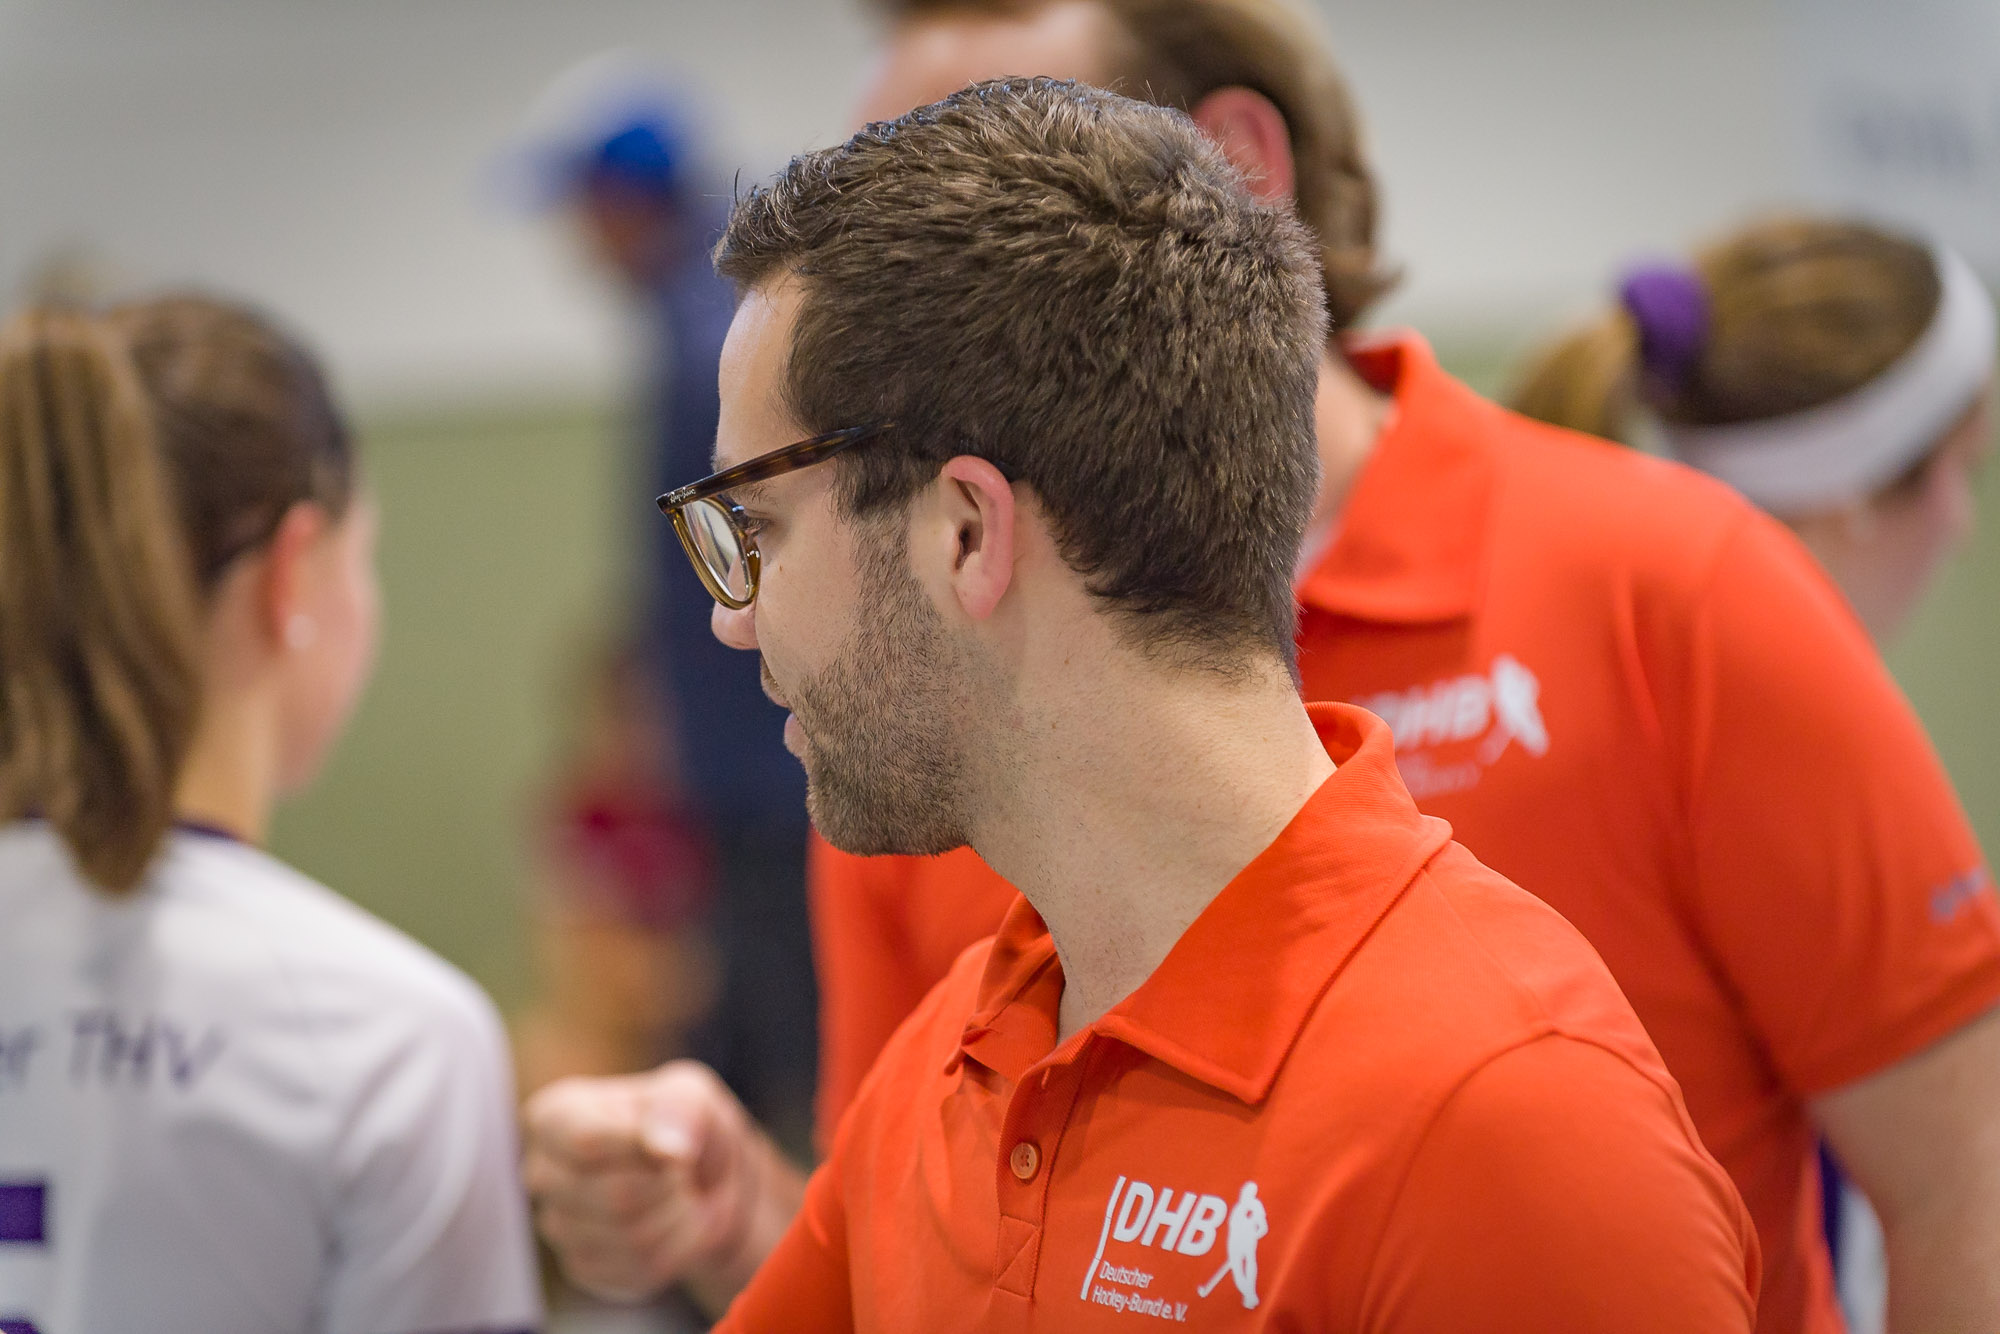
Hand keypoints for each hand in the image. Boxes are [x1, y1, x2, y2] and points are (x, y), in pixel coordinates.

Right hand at [523, 1060, 802, 1310]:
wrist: (701, 1180)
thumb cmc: (685, 1126)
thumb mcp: (691, 1095)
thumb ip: (678, 1109)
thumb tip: (663, 1147)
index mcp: (554, 1116)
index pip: (586, 1142)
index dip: (643, 1149)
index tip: (675, 1145)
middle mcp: (543, 1172)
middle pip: (616, 1196)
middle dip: (670, 1184)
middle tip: (683, 1169)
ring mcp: (557, 1224)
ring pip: (632, 1236)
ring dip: (678, 1216)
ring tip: (682, 1193)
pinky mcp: (582, 1265)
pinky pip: (639, 1269)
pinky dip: (676, 1248)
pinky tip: (673, 1223)